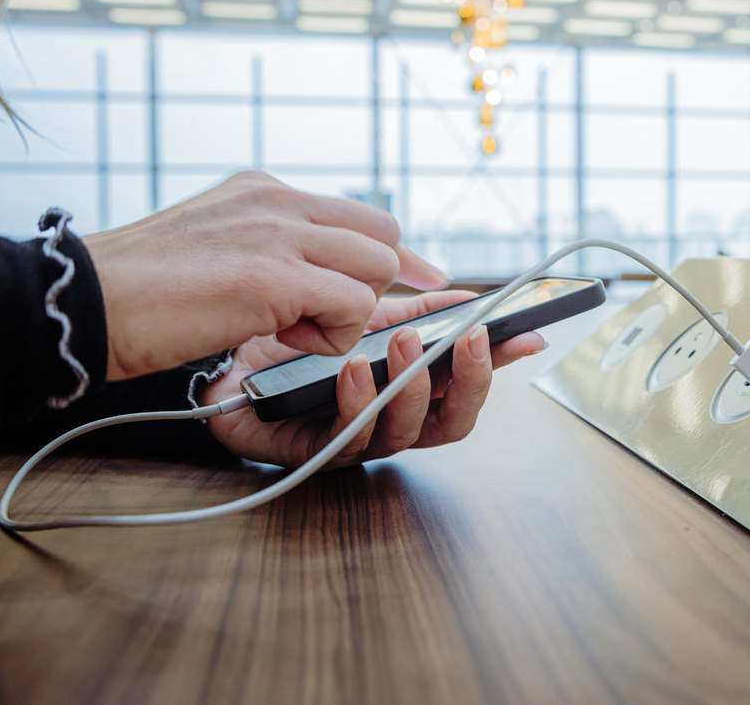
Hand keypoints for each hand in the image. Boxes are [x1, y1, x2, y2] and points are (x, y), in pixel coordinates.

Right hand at [83, 171, 448, 381]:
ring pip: (374, 268)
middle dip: (378, 283)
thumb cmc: (140, 291)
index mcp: (263, 190)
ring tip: (288, 330)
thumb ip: (270, 248)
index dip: (397, 253)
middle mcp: (277, 200)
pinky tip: (281, 339)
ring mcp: (277, 233)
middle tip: (346, 319)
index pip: (359, 213)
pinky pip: (351, 305)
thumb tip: (318, 279)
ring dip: (347, 313)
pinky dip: (330, 336)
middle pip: (382, 234)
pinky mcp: (273, 276)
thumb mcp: (216, 247)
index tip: (427, 279)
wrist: (80, 303)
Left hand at [200, 291, 546, 468]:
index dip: (499, 365)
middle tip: (472, 340)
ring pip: (405, 433)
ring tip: (401, 342)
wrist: (222, 357)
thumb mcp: (362, 316)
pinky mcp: (314, 452)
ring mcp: (356, 439)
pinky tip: (352, 368)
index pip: (466, 383)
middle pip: (451, 422)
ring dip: (410, 386)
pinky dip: (357, 401)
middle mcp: (390, 420)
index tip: (527, 334)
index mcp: (409, 387)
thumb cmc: (295, 341)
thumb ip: (416, 312)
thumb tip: (469, 297)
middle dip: (469, 383)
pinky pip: (347, 438)